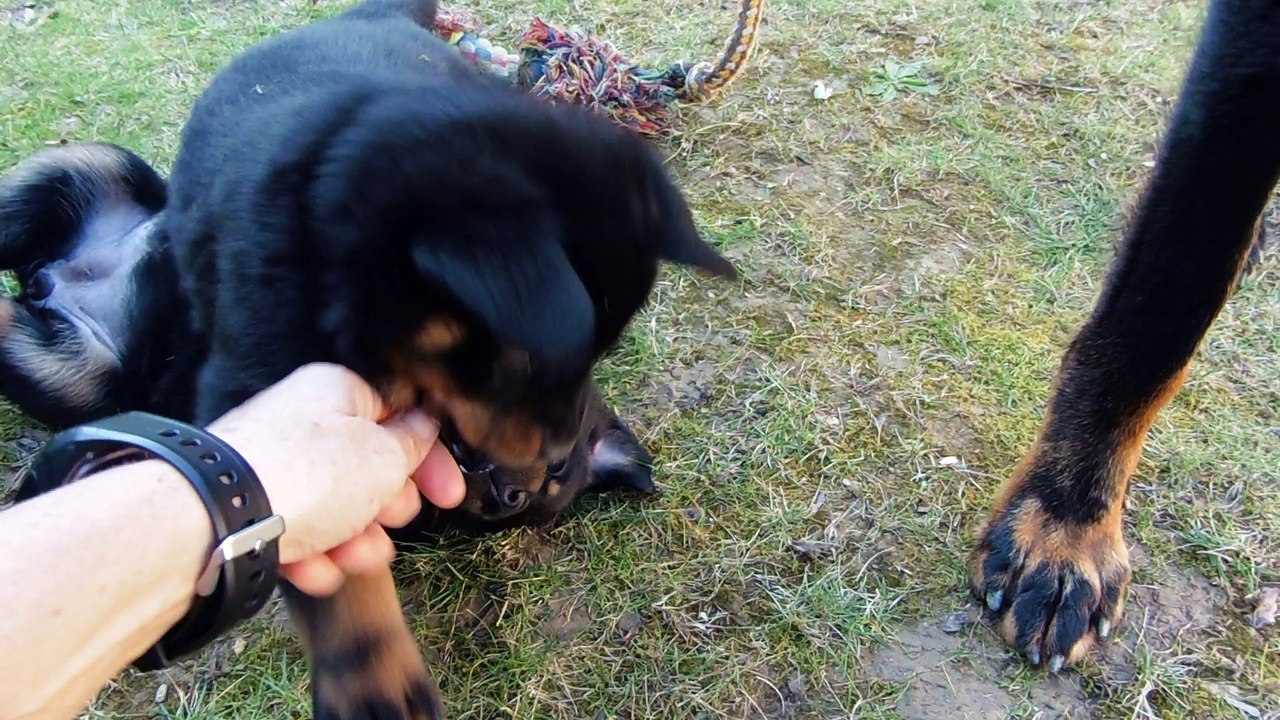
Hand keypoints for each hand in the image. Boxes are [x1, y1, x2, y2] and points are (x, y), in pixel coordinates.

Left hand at [206, 363, 464, 595]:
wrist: (215, 517)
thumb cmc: (306, 475)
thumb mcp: (383, 456)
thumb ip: (412, 442)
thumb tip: (422, 426)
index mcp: (338, 392)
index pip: (399, 418)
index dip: (430, 459)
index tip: (449, 496)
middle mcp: (301, 421)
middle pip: (365, 465)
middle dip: (387, 504)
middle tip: (394, 519)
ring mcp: (272, 466)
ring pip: (332, 506)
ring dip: (355, 538)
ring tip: (358, 557)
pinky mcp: (248, 508)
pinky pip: (295, 532)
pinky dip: (312, 555)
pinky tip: (317, 571)